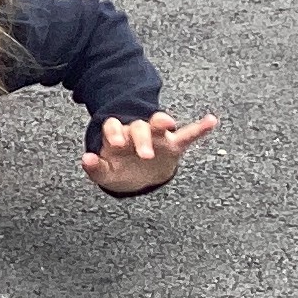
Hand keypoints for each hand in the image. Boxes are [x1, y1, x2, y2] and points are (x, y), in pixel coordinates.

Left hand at [82, 112, 218, 197]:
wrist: (136, 175)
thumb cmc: (119, 170)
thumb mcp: (105, 172)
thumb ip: (95, 167)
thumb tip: (86, 158)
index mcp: (118, 135)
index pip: (114, 126)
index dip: (114, 132)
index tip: (117, 144)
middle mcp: (136, 131)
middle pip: (139, 127)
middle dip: (142, 139)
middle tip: (145, 155)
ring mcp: (156, 136)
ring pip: (159, 123)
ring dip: (162, 122)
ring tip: (168, 124)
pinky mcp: (173, 145)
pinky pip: (188, 135)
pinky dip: (200, 128)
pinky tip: (211, 121)